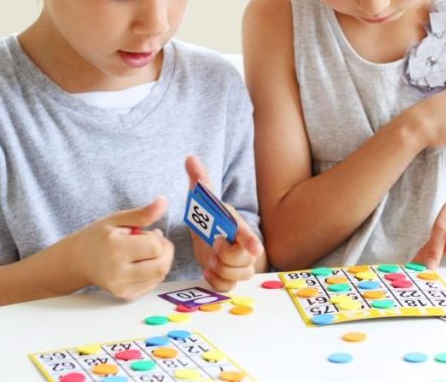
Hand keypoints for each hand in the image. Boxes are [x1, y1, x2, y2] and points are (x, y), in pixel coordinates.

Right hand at [70, 196, 174, 299]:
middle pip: (161, 265)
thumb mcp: (117, 219)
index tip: (144, 233)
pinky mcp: (125, 296)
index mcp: (115, 248)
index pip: (155, 247)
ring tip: (143, 253)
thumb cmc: (97, 237)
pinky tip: (140, 264)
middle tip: (152, 242)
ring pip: (160, 276)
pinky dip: (153, 273)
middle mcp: (117, 272)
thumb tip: (164, 200)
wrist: (77, 261)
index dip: (155, 237)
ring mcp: (121, 287)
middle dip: (164, 251)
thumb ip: (142, 213)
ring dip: (160, 262)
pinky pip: (152, 285)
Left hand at [184, 155, 263, 290]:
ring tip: (209, 260)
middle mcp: (244, 246)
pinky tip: (208, 271)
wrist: (211, 236)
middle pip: (244, 260)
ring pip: (239, 276)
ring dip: (221, 271)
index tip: (255, 248)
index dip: (251, 241)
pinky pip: (229, 287)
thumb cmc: (210, 217)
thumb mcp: (203, 200)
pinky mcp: (231, 277)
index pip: (247, 234)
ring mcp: (240, 264)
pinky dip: (216, 282)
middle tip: (213, 247)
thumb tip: (190, 159)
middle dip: (226, 257)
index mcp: (237, 226)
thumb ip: (199, 180)